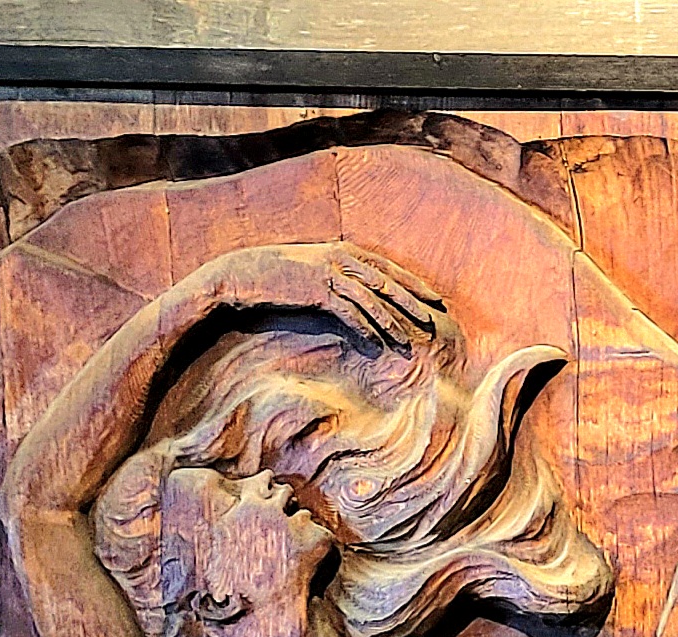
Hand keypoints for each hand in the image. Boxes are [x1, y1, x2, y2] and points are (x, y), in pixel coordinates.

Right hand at [201, 242, 450, 353]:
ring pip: (371, 299)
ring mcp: (328, 273)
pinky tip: (377, 344)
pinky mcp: (316, 290)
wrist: (243, 273)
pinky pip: (348, 312)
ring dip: (392, 321)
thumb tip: (360, 294)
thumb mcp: (315, 269)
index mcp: (343, 250)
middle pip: (386, 282)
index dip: (412, 283)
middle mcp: (340, 258)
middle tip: (433, 319)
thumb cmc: (279, 274)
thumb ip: (340, 277)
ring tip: (410, 340)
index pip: (387, 268)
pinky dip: (364, 328)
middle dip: (412, 301)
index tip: (433, 298)